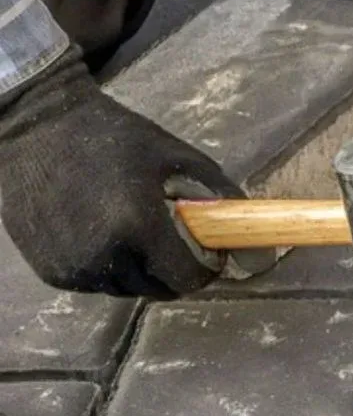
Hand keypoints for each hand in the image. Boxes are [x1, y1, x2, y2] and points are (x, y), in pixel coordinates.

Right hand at [0, 48, 239, 297]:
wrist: (36, 126)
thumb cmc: (115, 137)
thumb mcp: (176, 157)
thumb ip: (219, 197)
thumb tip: (253, 237)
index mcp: (137, 225)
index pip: (188, 278)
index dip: (203, 267)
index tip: (204, 251)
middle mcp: (104, 254)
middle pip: (160, 288)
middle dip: (172, 268)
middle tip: (166, 237)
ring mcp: (74, 267)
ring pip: (128, 290)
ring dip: (139, 270)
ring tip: (130, 231)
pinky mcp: (52, 272)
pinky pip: (97, 284)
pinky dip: (107, 268)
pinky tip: (99, 232)